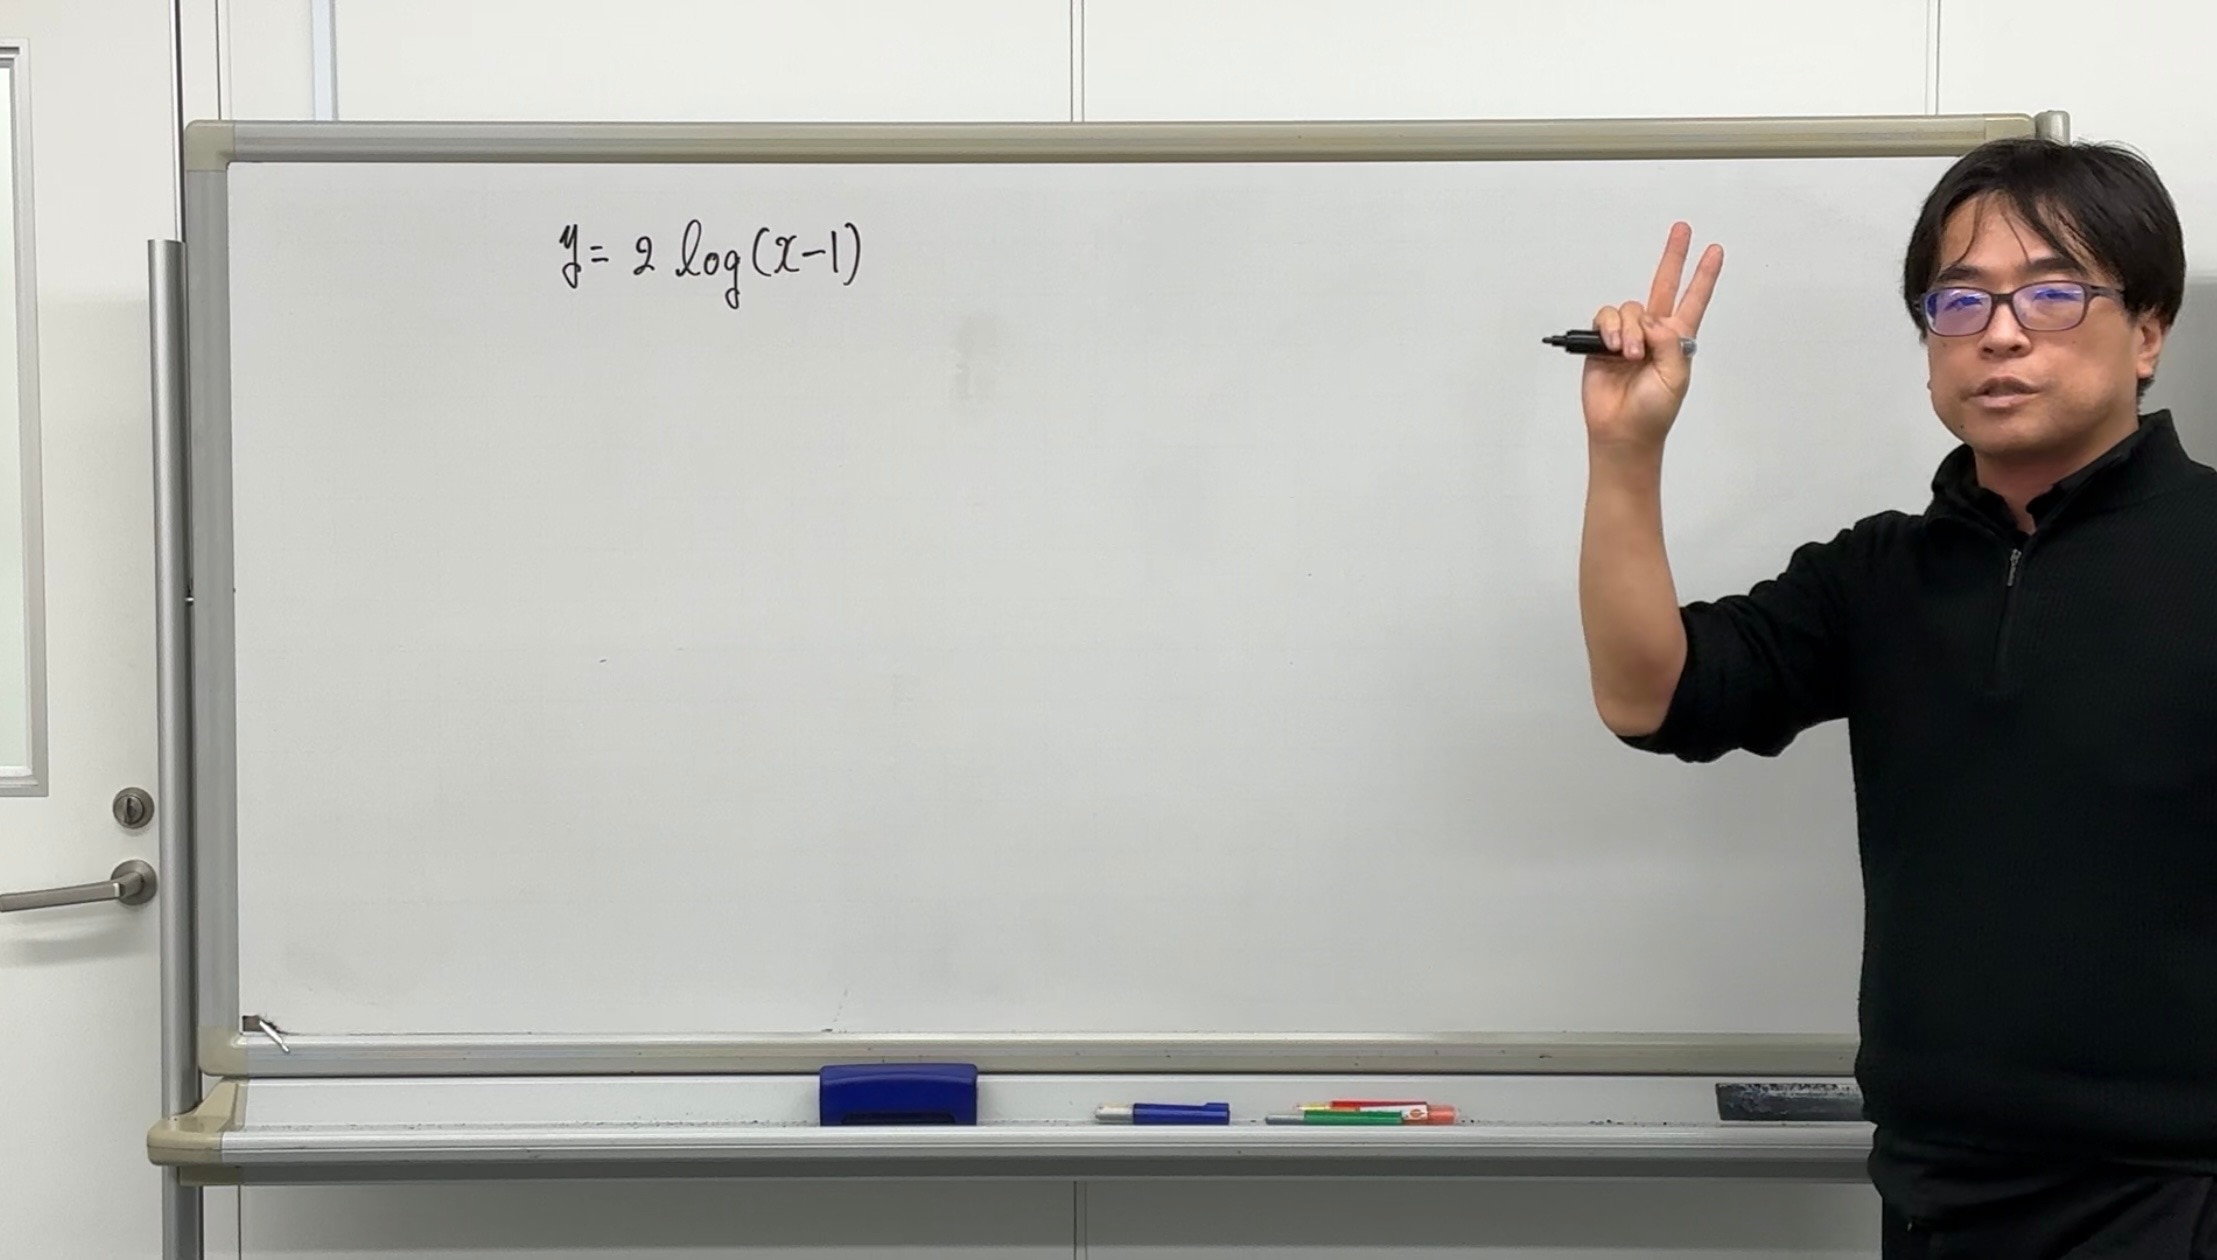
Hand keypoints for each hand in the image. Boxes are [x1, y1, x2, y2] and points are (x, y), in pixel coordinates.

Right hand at [1582, 222, 1722, 451]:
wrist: (1622, 430)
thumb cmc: (1654, 411)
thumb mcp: (1677, 376)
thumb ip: (1669, 342)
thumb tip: (1650, 320)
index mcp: (1677, 339)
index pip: (1694, 301)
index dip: (1705, 276)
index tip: (1716, 250)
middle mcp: (1653, 332)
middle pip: (1664, 285)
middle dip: (1673, 256)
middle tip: (1682, 229)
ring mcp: (1627, 336)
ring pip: (1629, 309)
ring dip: (1628, 330)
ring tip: (1628, 355)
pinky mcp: (1601, 343)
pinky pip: (1604, 319)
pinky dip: (1608, 329)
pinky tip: (1612, 347)